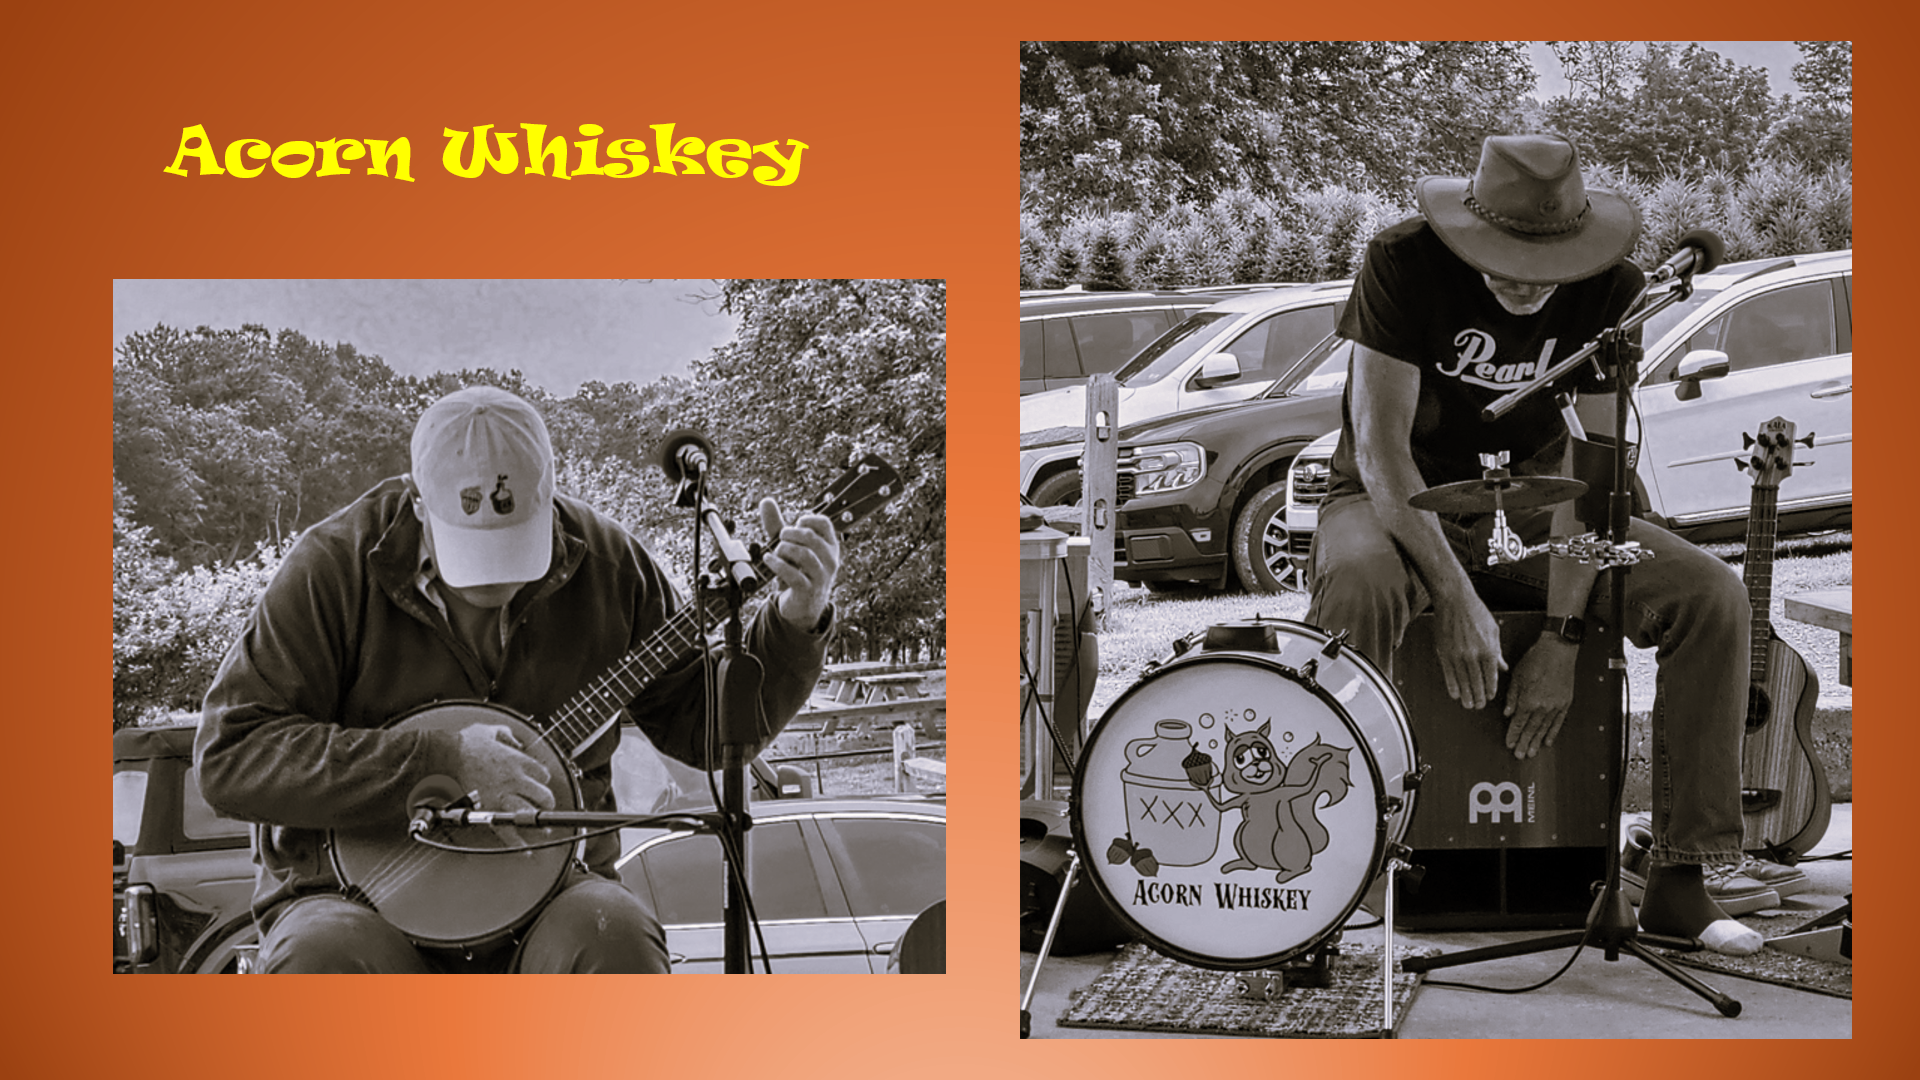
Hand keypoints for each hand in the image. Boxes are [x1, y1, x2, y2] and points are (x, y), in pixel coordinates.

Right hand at [453, 723, 555, 845]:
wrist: (442, 759)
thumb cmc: (462, 744)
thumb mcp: (488, 730)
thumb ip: (505, 734)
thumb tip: (514, 740)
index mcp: (517, 761)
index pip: (543, 774)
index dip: (541, 779)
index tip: (536, 782)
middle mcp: (515, 780)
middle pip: (544, 796)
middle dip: (546, 801)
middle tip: (543, 804)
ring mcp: (503, 797)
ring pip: (531, 814)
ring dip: (538, 822)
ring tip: (542, 828)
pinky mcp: (489, 811)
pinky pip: (508, 831)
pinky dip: (517, 843)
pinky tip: (526, 849)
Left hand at [760, 498, 840, 629]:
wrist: (802, 606)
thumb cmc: (798, 571)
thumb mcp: (788, 546)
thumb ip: (777, 524)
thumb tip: (766, 501)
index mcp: (830, 546)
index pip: (824, 523)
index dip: (806, 519)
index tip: (794, 525)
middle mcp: (830, 560)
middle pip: (810, 537)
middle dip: (789, 534)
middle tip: (780, 539)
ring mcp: (821, 577)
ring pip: (804, 555)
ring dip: (783, 550)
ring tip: (775, 552)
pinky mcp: (808, 591)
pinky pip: (793, 574)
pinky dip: (777, 564)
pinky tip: (768, 560)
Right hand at [1433, 593, 1505, 711]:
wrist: (1455, 600)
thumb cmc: (1476, 612)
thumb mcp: (1493, 631)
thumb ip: (1497, 651)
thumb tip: (1503, 667)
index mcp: (1488, 649)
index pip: (1491, 677)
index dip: (1490, 689)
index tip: (1489, 696)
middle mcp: (1473, 655)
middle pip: (1477, 683)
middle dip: (1479, 697)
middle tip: (1479, 705)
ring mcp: (1457, 655)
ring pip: (1463, 682)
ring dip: (1466, 695)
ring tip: (1468, 704)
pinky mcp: (1444, 652)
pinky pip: (1448, 674)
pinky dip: (1452, 686)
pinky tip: (1455, 694)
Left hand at [1503, 638, 1578, 758]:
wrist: (1558, 650)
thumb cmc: (1535, 660)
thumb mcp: (1517, 677)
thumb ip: (1512, 698)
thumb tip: (1508, 714)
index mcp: (1528, 700)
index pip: (1518, 723)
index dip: (1513, 735)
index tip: (1509, 744)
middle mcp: (1542, 706)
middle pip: (1531, 729)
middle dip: (1524, 743)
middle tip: (1520, 755)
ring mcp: (1555, 706)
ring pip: (1544, 729)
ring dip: (1537, 742)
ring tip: (1532, 753)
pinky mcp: (1565, 703)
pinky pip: (1558, 722)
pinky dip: (1553, 732)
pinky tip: (1548, 741)